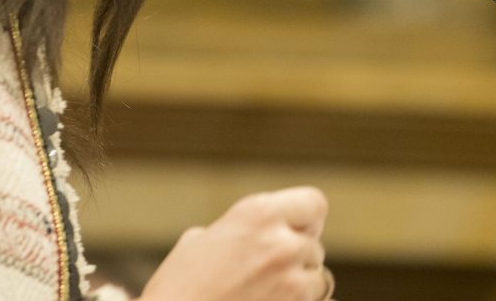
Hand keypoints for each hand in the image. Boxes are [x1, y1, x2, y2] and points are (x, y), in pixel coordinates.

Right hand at [138, 187, 331, 300]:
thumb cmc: (176, 292)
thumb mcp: (196, 244)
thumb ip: (232, 233)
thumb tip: (247, 238)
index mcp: (257, 213)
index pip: (314, 203)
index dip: (307, 220)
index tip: (296, 234)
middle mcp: (279, 241)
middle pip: (315, 246)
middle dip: (299, 260)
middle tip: (270, 275)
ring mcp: (290, 279)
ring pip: (319, 279)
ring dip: (301, 288)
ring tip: (267, 294)